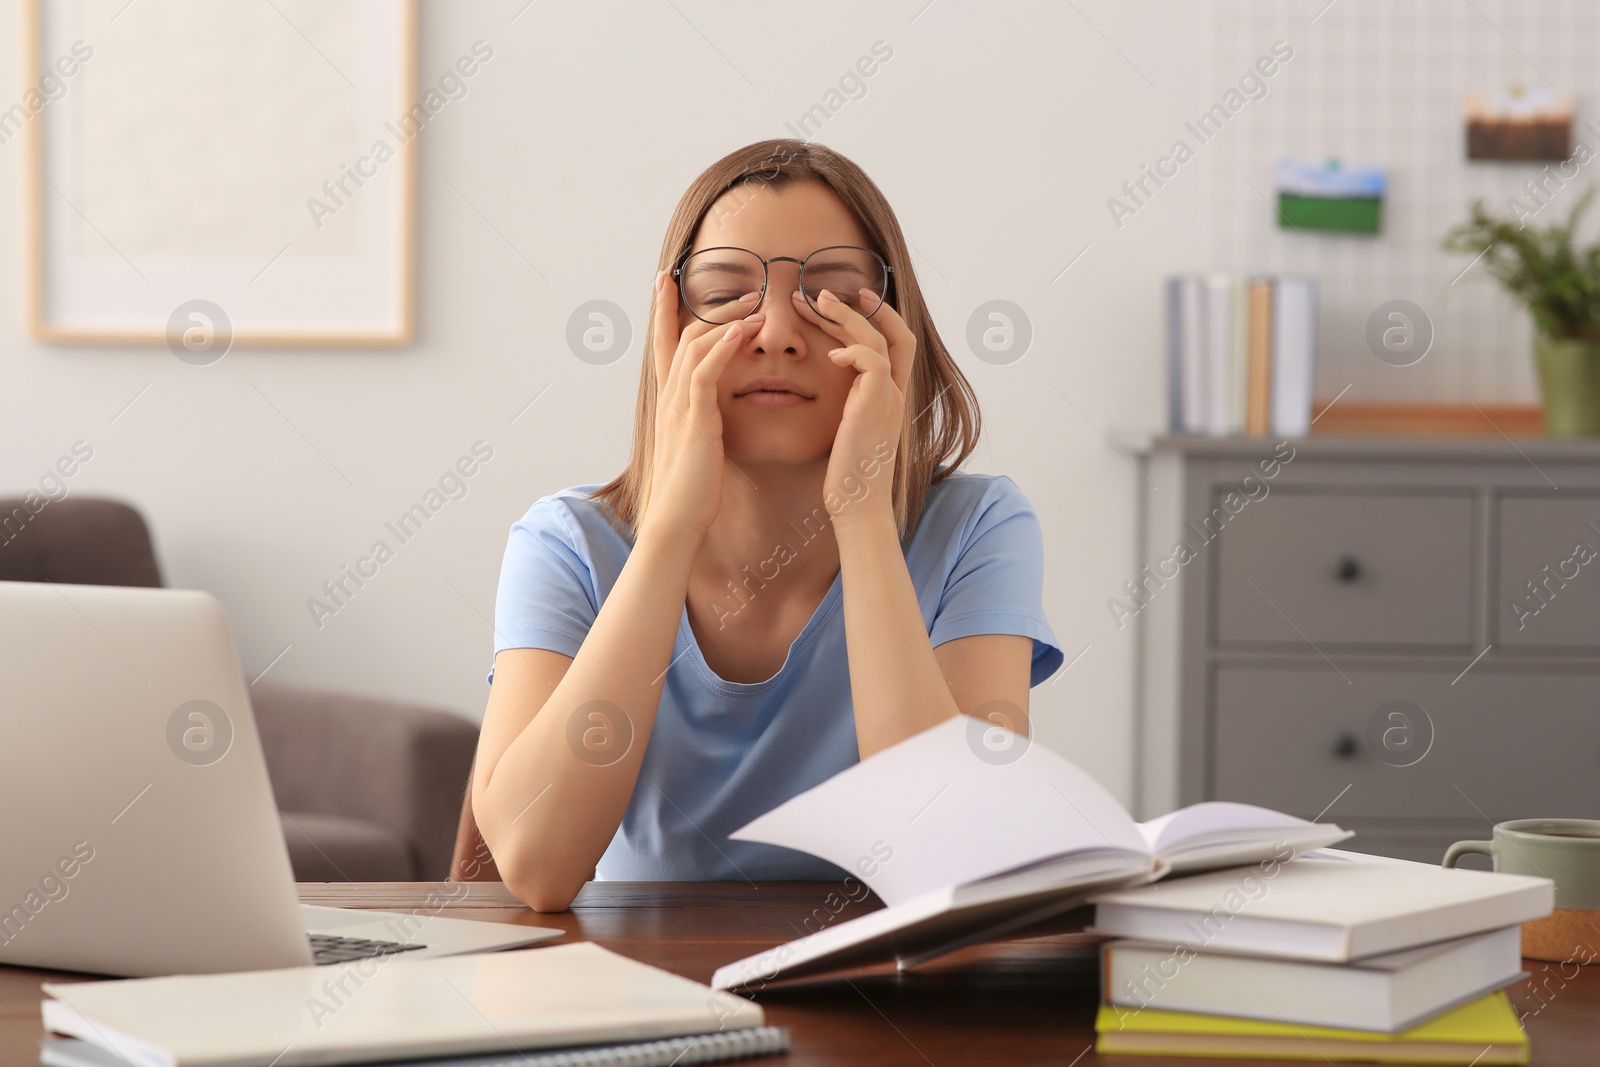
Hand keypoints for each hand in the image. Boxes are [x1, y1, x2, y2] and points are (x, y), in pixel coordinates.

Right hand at [640, 271, 762, 538]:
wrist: (678, 517)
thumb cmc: (693, 488)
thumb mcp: (697, 445)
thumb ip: (702, 420)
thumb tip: (713, 410)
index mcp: (670, 401)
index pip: (664, 345)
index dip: (663, 311)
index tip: (665, 281)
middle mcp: (669, 396)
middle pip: (681, 335)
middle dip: (702, 307)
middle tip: (732, 287)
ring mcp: (678, 405)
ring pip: (695, 346)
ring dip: (725, 319)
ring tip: (754, 302)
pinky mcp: (694, 419)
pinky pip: (704, 372)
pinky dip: (721, 348)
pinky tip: (740, 331)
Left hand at [791, 286, 914, 524]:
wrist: (858, 506)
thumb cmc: (847, 475)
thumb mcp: (848, 431)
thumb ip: (848, 404)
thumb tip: (829, 386)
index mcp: (890, 396)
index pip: (897, 342)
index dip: (878, 314)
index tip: (849, 297)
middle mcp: (895, 393)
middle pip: (890, 332)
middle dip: (856, 306)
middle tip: (820, 292)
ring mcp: (888, 398)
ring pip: (880, 340)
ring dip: (847, 317)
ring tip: (816, 303)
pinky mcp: (874, 407)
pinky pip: (873, 363)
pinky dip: (854, 351)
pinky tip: (831, 354)